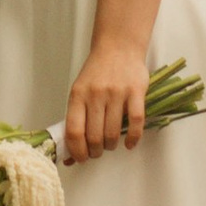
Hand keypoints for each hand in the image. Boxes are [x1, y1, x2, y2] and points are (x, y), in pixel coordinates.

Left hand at [64, 41, 149, 162]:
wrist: (118, 47)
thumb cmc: (97, 73)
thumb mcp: (80, 90)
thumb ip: (76, 118)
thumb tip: (69, 152)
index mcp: (78, 94)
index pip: (74, 131)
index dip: (77, 151)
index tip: (80, 158)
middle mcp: (96, 94)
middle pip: (94, 136)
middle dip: (95, 151)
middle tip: (97, 152)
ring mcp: (117, 93)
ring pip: (113, 132)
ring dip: (111, 145)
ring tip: (110, 144)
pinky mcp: (136, 92)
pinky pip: (136, 122)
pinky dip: (133, 138)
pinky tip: (129, 143)